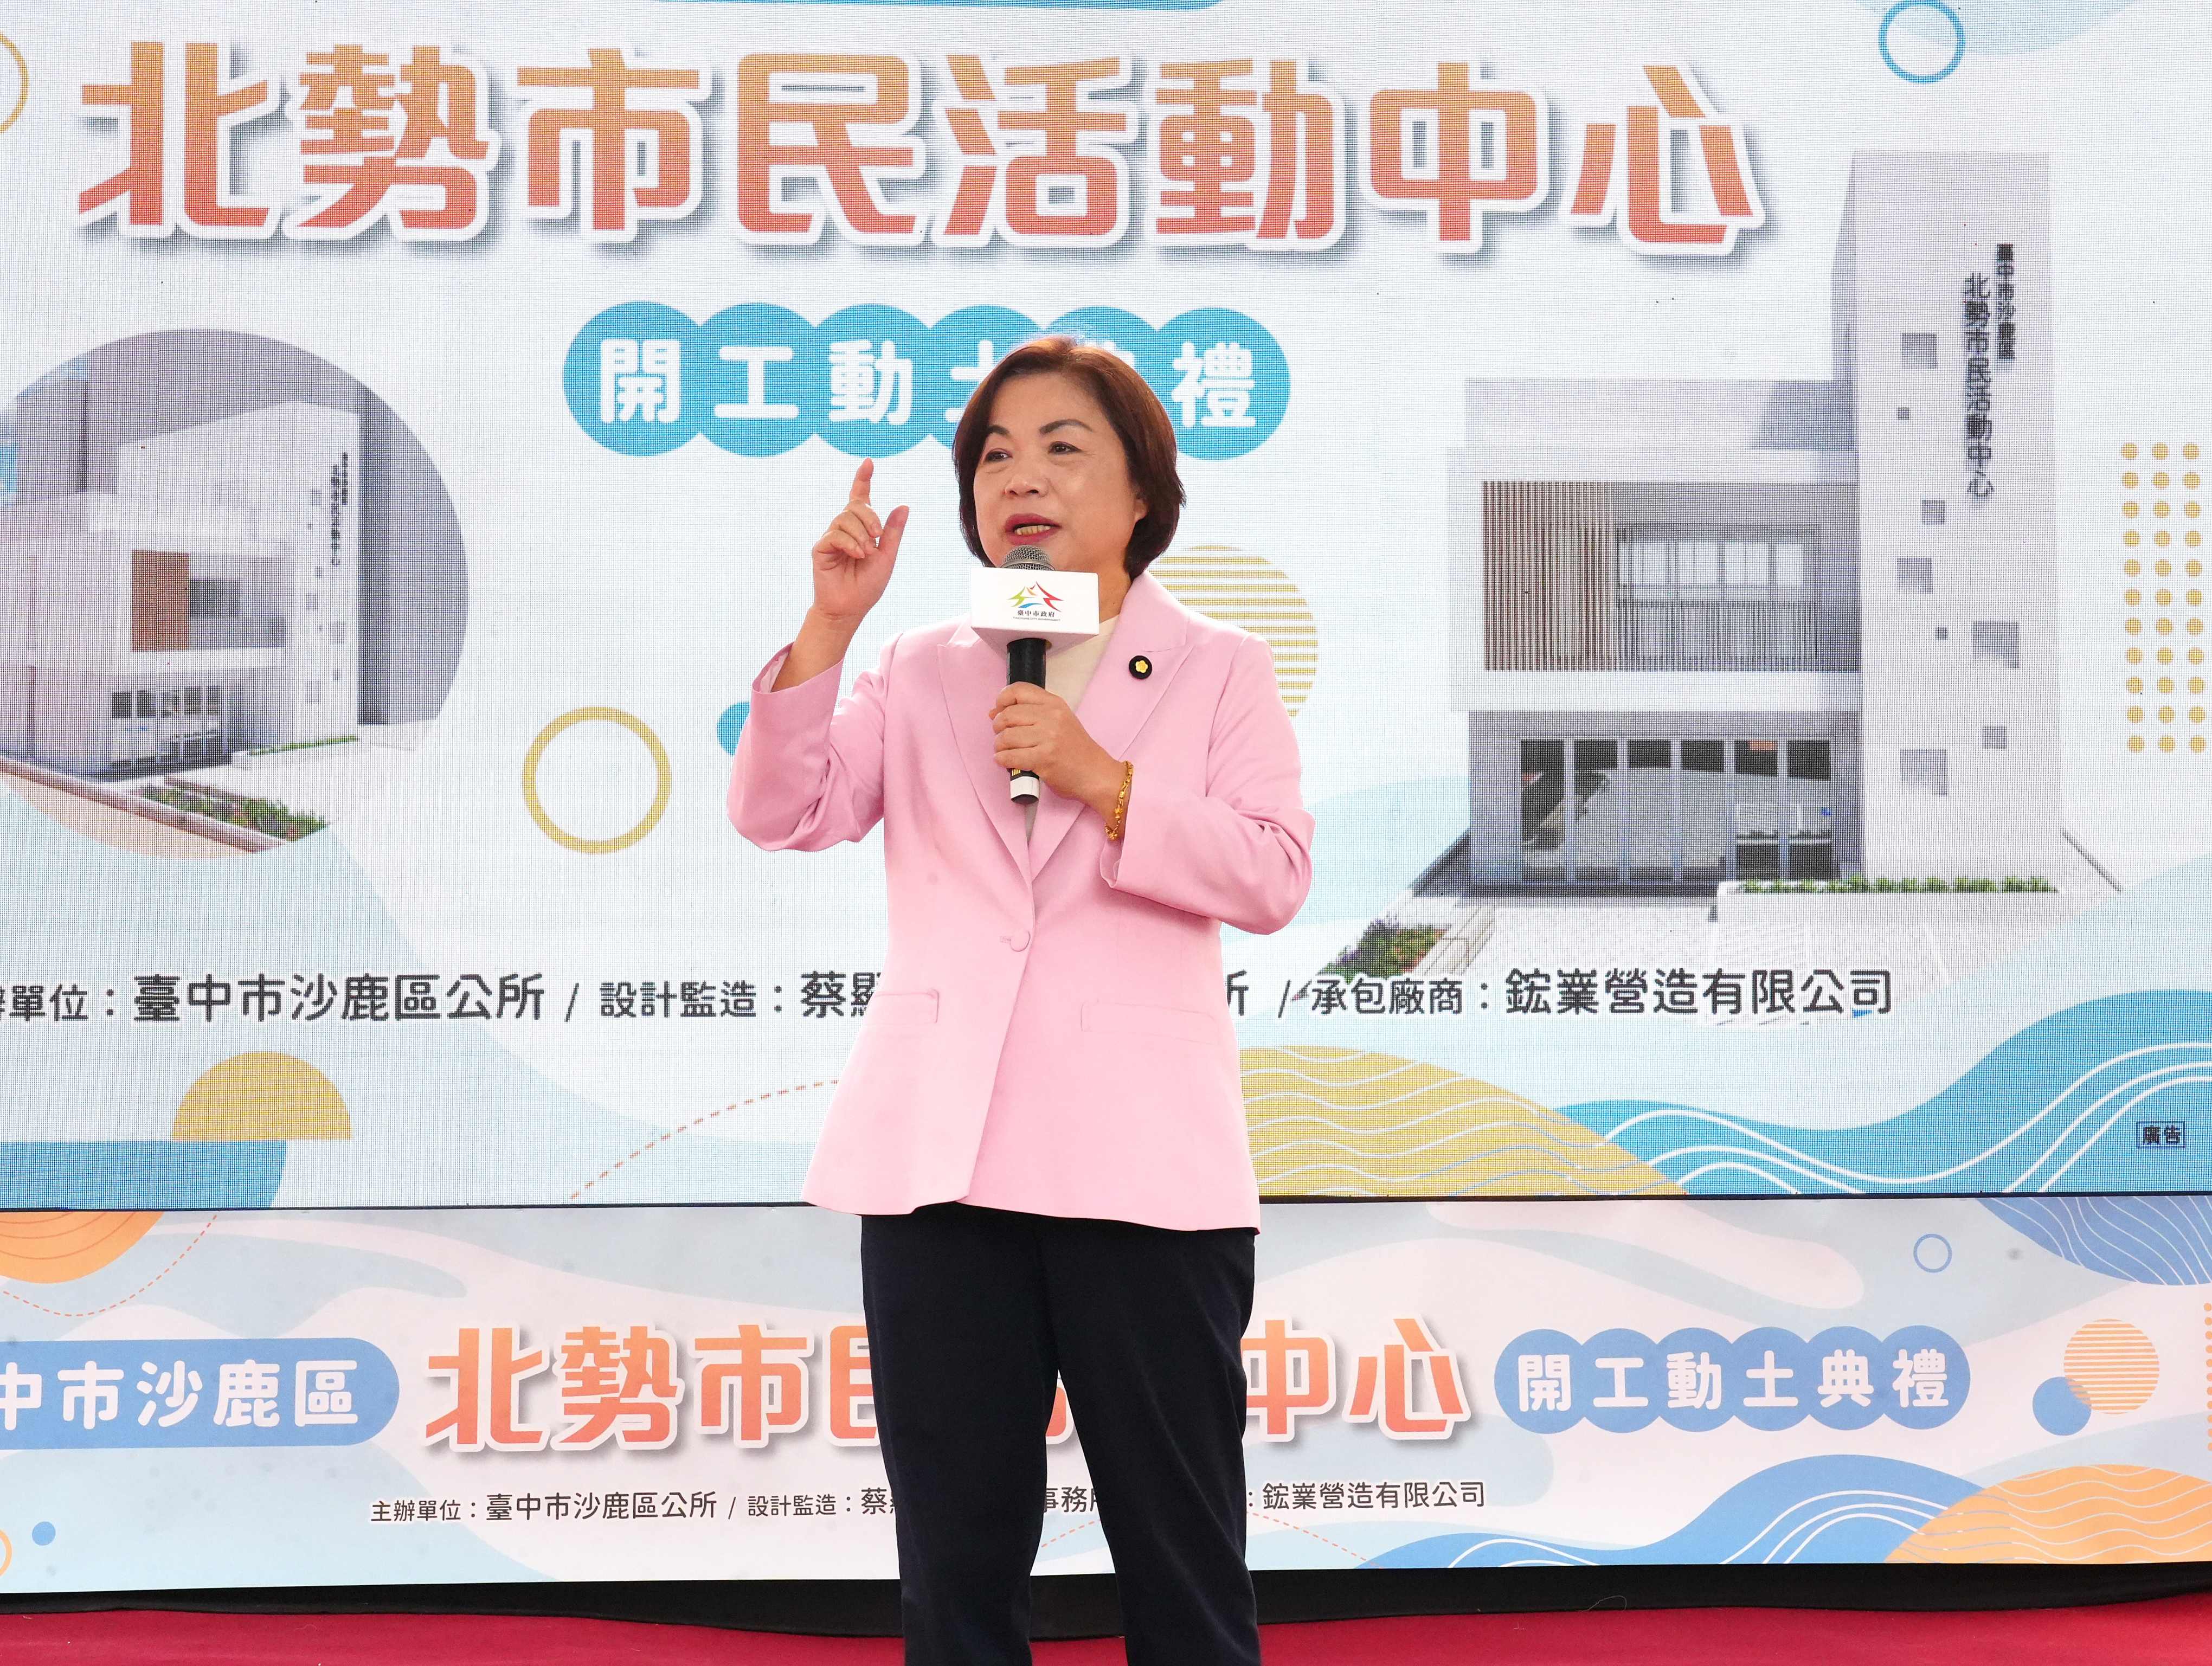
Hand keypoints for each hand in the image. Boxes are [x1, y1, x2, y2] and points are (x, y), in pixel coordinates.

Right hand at [808, 458, 908, 629]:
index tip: (868, 462)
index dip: (863, 480)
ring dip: (861, 534)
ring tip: (867, 553)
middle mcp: (844, 529)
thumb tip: (903, 505)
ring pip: (845, 518)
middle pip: (855, 505)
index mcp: (861, 529)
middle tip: (878, 537)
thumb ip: (893, 532)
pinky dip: (850, 543)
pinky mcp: (821, 548)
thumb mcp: (887, 557)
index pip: (860, 498)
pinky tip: (857, 554)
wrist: (850, 608)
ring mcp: (831, 537)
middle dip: (870, 517)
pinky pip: (835, 534)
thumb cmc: (868, 585)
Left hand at [991, 684, 1123, 815]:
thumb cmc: (1074, 749)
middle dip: (997, 727)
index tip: (998, 711)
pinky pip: (1010, 757)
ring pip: (1006, 737)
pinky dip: (1002, 760)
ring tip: (1005, 751)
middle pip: (1007, 715)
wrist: (1094, 773)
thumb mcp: (1059, 721)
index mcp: (1054, 704)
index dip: (1001, 700)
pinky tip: (1006, 761)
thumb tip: (993, 713)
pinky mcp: (1043, 759)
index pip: (1018, 690)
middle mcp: (1052, 717)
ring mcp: (1048, 738)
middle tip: (1002, 737)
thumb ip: (1030, 713)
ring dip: (999, 746)